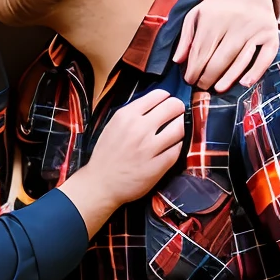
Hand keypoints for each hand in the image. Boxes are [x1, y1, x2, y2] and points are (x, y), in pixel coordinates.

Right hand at [60, 89, 185, 235]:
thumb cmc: (106, 155)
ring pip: (179, 128)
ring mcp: (149, 148)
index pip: (159, 95)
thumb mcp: (113, 125)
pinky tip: (171, 148)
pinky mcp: (158, 165)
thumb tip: (155, 105)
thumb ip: (133, 114)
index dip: (167, 98)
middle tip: (177, 115)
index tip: (168, 104)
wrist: (100, 183)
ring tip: (174, 133)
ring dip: (180, 128)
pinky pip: (178, 149)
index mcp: (127, 115)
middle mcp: (139, 128)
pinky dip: (176, 147)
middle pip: (173, 107)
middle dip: (178, 110)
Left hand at [174, 0, 278, 91]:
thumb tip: (177, 61)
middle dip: (208, 76)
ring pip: (241, 59)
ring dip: (228, 77)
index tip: (189, 80)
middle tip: (202, 87)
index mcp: (214, 18)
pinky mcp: (271, 35)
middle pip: (221, 57)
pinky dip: (256, 72)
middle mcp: (236, 23)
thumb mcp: (196, 15)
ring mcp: (255, 30)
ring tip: (218, 89)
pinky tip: (245, 84)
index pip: (202, 49)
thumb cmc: (217, 10)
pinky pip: (265, 57)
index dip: (194, 69)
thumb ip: (185, 37)